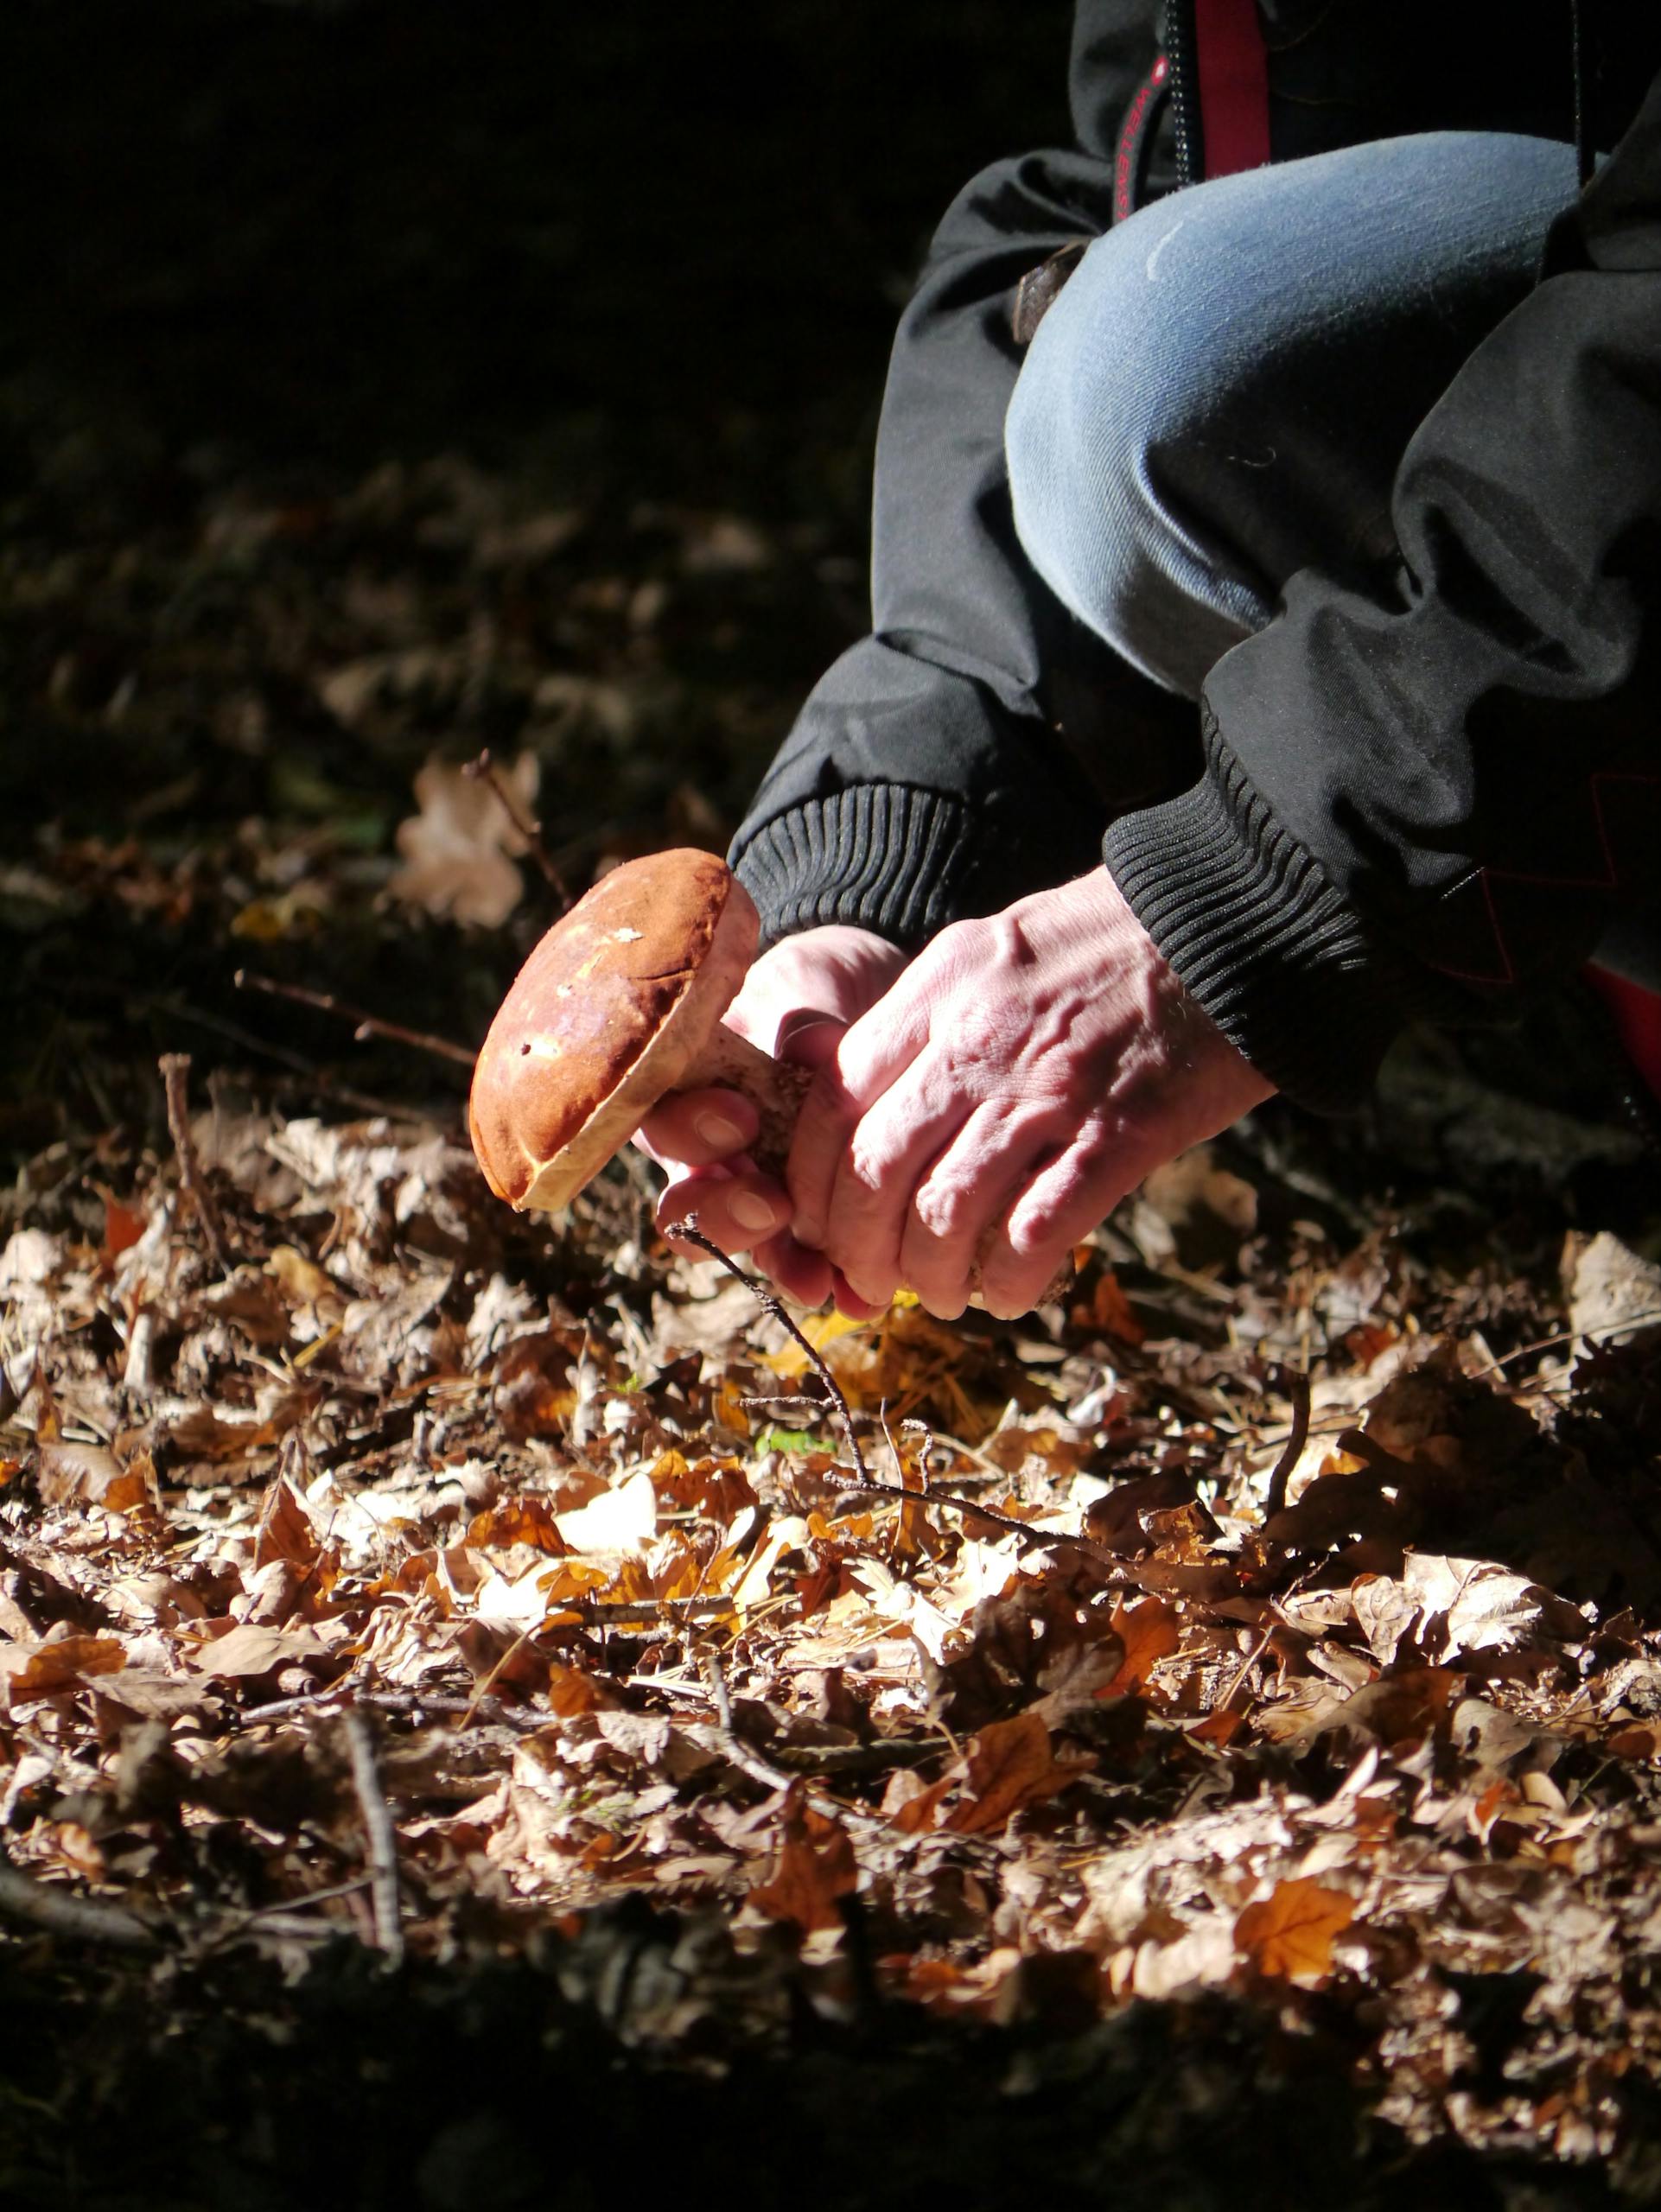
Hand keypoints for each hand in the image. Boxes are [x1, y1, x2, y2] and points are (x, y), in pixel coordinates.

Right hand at [639, 922, 909, 1309]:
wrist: (875, 1001)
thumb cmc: (817, 987)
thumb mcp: (808, 988)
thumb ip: (804, 1020)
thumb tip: (808, 1047)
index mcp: (682, 1088)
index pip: (658, 1124)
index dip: (689, 1133)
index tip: (739, 1116)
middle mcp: (706, 1155)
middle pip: (687, 1208)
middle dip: (727, 1215)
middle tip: (773, 1205)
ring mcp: (755, 1192)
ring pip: (746, 1248)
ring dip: (780, 1264)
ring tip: (820, 1277)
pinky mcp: (814, 1220)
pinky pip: (812, 1263)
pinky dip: (837, 1281)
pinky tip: (865, 1298)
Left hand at [786, 870, 1273, 1319]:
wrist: (1227, 925)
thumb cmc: (1106, 944)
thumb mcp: (989, 951)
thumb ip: (914, 1018)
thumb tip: (826, 1076)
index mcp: (939, 989)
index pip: (833, 1099)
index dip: (813, 1180)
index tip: (822, 1222)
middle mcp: (978, 1040)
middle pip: (874, 1167)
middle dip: (858, 1244)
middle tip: (872, 1276)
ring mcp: (1048, 1090)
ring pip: (944, 1211)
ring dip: (929, 1274)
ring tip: (940, 1293)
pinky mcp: (1118, 1136)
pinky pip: (1036, 1231)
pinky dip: (1008, 1279)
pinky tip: (1007, 1293)